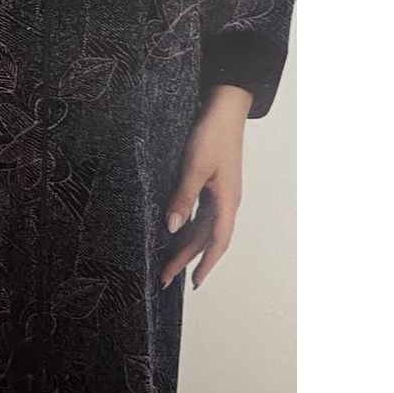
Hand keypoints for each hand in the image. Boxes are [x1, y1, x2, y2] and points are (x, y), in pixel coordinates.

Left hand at [160, 85, 251, 290]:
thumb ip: (183, 198)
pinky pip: (201, 212)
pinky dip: (189, 224)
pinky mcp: (212, 182)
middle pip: (206, 238)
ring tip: (169, 260)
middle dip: (187, 259)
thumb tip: (172, 228)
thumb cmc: (214, 134)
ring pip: (203, 226)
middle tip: (166, 277)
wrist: (224, 108)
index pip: (217, 242)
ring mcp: (220, 192)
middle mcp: (226, 201)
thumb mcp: (195, 167)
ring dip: (187, 244)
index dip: (205, 264)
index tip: (193, 284)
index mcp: (227, 201)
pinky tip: (176, 229)